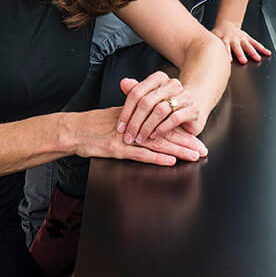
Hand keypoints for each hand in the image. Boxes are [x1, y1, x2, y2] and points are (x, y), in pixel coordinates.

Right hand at [74, 107, 204, 164]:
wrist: (72, 130)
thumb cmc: (93, 124)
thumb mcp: (117, 116)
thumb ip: (136, 117)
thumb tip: (152, 120)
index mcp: (137, 116)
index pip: (164, 122)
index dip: (182, 130)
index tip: (197, 136)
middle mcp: (135, 125)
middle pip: (165, 133)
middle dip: (186, 142)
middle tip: (203, 149)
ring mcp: (126, 137)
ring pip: (157, 143)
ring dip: (178, 150)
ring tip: (194, 155)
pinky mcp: (116, 149)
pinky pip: (139, 154)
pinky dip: (156, 157)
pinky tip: (170, 160)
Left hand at [117, 72, 205, 143]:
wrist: (191, 111)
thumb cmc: (166, 106)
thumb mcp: (150, 100)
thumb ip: (136, 92)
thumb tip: (123, 82)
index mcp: (159, 78)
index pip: (136, 93)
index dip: (126, 111)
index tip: (120, 128)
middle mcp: (173, 84)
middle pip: (146, 102)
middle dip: (135, 122)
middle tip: (128, 137)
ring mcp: (185, 96)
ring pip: (160, 110)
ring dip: (147, 127)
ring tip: (140, 138)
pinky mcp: (193, 109)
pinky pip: (175, 118)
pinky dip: (162, 129)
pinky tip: (155, 136)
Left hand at [211, 22, 271, 63]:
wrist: (226, 24)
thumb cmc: (218, 34)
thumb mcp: (212, 37)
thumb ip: (210, 45)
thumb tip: (203, 55)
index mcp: (224, 40)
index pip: (225, 47)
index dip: (226, 54)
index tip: (228, 61)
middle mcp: (234, 40)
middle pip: (237, 47)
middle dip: (240, 54)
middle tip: (243, 61)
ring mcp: (242, 39)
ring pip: (248, 46)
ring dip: (253, 52)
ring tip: (257, 58)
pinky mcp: (248, 38)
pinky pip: (256, 43)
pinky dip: (262, 48)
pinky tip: (267, 53)